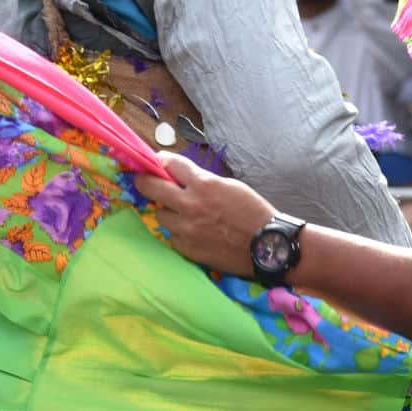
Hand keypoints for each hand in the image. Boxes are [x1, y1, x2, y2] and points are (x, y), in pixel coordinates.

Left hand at [133, 152, 276, 276]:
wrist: (268, 246)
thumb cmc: (254, 212)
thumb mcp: (230, 186)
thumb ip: (203, 180)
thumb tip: (182, 178)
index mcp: (203, 184)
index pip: (169, 164)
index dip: (161, 161)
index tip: (158, 164)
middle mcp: (190, 204)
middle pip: (152, 187)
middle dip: (144, 182)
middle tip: (143, 182)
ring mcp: (187, 228)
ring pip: (161, 215)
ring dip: (169, 212)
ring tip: (183, 216)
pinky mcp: (188, 249)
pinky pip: (173, 237)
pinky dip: (180, 234)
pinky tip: (194, 234)